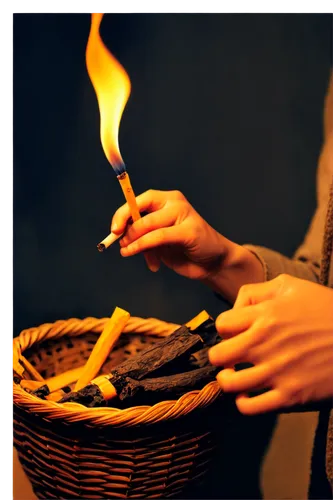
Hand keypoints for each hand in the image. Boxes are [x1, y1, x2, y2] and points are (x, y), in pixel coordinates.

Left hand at [111, 189, 263, 300]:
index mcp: (165, 200)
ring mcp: (184, 214)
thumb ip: (142, 234)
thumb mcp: (157, 240)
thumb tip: (120, 237)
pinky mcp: (189, 230)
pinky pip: (159, 237)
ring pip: (148, 224)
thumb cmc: (183, 249)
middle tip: (121, 244)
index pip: (138, 200)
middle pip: (141, 210)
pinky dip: (145, 247)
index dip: (122, 213)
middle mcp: (174, 203)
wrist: (210, 262)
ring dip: (134, 241)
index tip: (114, 229)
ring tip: (130, 252)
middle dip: (127, 230)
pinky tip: (148, 261)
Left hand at [208, 274, 332, 413]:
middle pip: (218, 355)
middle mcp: (266, 343)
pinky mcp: (291, 396)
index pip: (222, 325)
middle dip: (221, 356)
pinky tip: (250, 394)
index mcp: (265, 315)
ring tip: (236, 377)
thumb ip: (258, 291)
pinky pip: (249, 407)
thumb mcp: (292, 286)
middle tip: (231, 357)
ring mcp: (277, 371)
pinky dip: (243, 402)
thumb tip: (236, 307)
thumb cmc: (327, 310)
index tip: (236, 334)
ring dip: (227, 380)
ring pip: (228, 384)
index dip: (226, 330)